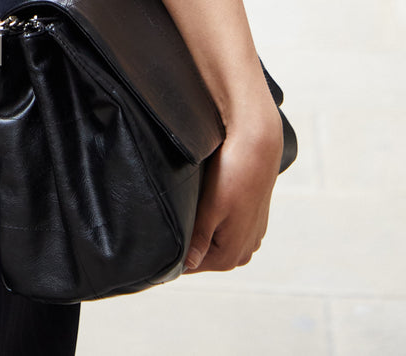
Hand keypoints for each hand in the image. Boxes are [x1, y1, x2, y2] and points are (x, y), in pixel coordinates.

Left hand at [184, 94, 283, 273]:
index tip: (157, 241)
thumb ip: (199, 240)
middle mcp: (244, 251)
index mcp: (231, 255)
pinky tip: (208, 203)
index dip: (174, 255)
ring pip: (215, 242)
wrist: (258, 147)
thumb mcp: (211, 209)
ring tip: (190, 207)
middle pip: (204, 255)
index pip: (192, 266)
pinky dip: (215, 221)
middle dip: (188, 241)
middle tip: (169, 218)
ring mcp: (251, 237)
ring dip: (201, 230)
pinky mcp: (254, 222)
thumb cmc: (233, 175)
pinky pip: (227, 230)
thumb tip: (186, 266)